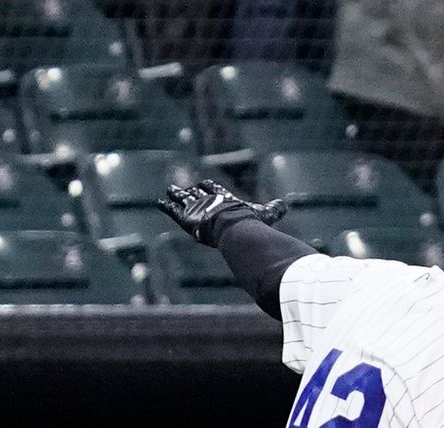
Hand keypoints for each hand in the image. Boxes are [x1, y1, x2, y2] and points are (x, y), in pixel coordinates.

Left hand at [157, 179, 285, 246]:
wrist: (234, 228)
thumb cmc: (250, 223)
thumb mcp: (265, 215)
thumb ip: (273, 210)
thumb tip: (284, 205)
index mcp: (225, 199)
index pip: (216, 189)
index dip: (210, 187)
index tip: (205, 183)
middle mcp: (209, 200)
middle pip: (199, 193)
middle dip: (192, 190)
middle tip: (186, 187)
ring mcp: (196, 208)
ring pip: (184, 199)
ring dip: (176, 194)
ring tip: (170, 189)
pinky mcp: (186, 217)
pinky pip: (173, 210)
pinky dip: (166, 206)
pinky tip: (159, 202)